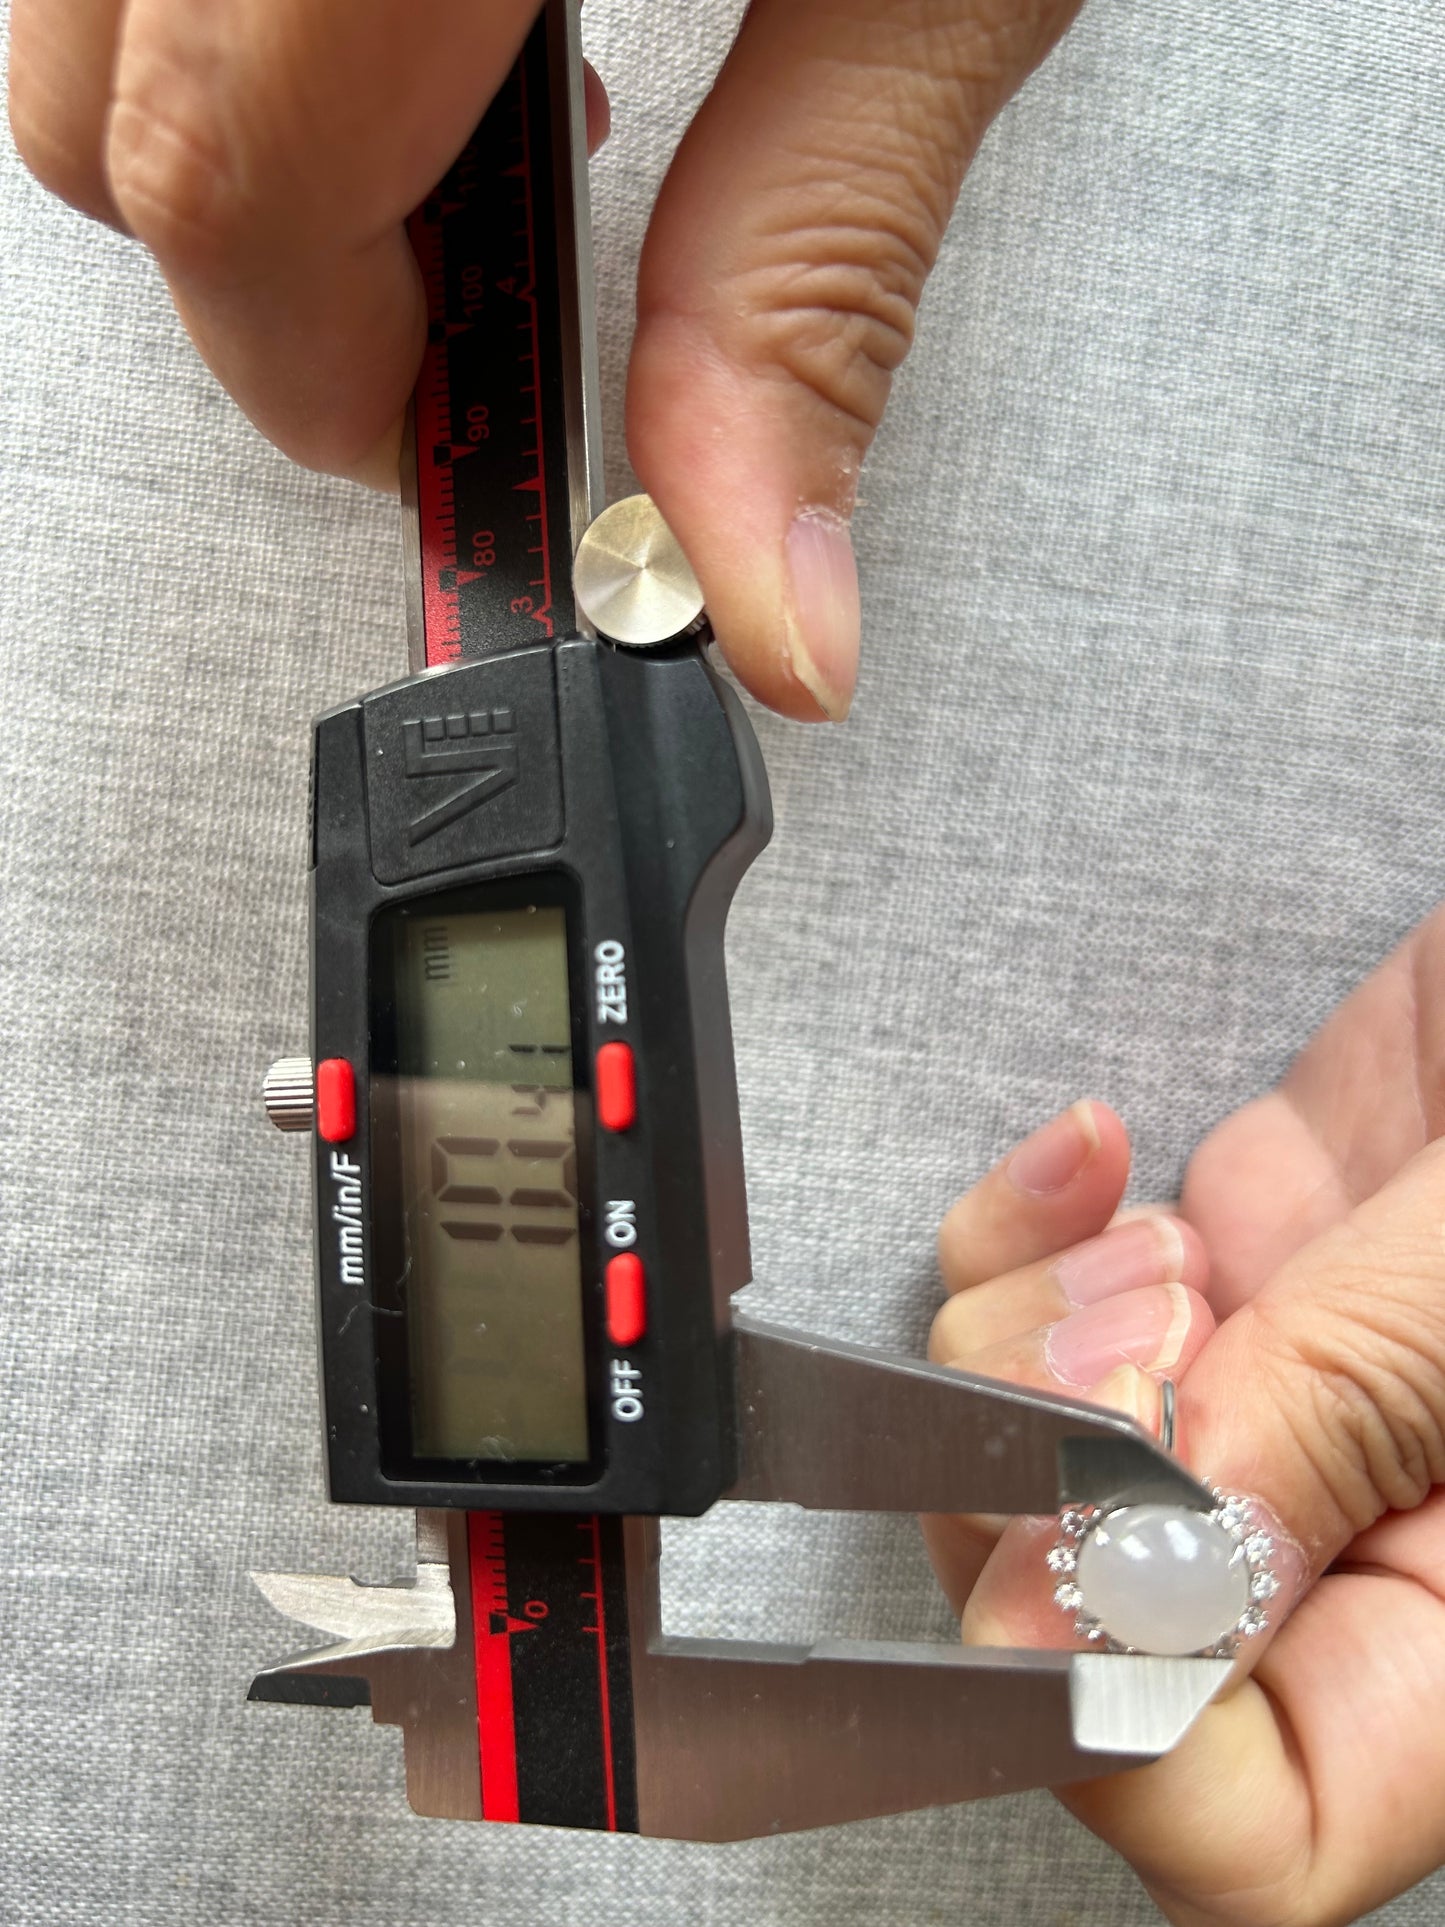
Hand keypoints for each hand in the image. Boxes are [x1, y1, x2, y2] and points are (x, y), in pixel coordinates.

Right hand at [8, 0, 1081, 721]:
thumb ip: (821, 290)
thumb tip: (771, 618)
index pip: (227, 191)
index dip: (335, 389)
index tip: (464, 468)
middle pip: (101, 132)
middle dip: (281, 297)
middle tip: (472, 324)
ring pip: (78, 23)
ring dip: (254, 148)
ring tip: (473, 121)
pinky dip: (250, 22)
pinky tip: (425, 6)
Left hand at [926, 905, 1444, 1925]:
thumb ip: (1358, 1403)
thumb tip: (1153, 1576)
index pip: (1256, 1829)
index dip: (1122, 1733)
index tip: (1070, 1556)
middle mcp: (1368, 1535)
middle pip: (1092, 1631)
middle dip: (1049, 1487)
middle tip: (1137, 1351)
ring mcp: (1278, 1398)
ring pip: (1031, 1453)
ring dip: (1037, 1344)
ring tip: (1173, 1251)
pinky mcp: (1229, 1269)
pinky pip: (1037, 1296)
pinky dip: (1027, 1228)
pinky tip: (1092, 1159)